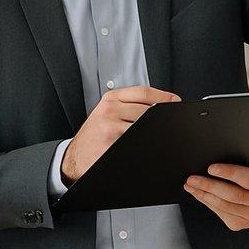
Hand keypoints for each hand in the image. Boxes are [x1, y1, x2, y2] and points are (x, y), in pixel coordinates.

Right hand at [61, 87, 180, 184]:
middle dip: (162, 118)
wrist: (74, 157)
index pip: (143, 92)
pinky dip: (145, 145)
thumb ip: (128, 106)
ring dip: (155, 133)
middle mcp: (109, 110)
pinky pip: (136, 143)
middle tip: (170, 124)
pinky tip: (146, 147)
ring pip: (144, 126)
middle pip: (147, 110)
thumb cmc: (93, 136)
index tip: (174, 102)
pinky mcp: (111, 144)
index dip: (163, 96)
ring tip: (157, 138)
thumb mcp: (105, 113)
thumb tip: (159, 106)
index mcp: (110, 99)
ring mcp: (109, 127)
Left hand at [184, 163, 248, 230]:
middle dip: (209, 186)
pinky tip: (197, 193)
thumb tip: (208, 168)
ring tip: (190, 185)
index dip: (228, 173)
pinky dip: (206, 201)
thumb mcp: (244, 171)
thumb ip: (233, 169)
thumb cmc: (243, 179)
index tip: (210, 168)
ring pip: (223, 205)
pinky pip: (219, 212)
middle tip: (192, 179)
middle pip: (233, 195)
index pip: (247, 178)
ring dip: (203, 194)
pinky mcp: (240, 224)